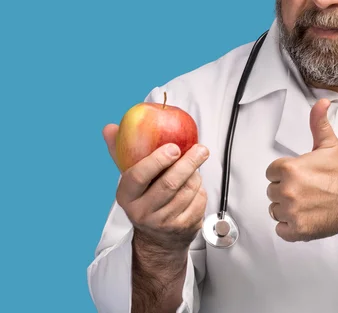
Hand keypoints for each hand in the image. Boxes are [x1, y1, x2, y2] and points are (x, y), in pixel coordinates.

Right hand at [103, 124, 209, 251]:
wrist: (157, 238)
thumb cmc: (145, 196)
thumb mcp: (131, 178)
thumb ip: (121, 151)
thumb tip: (109, 128)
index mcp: (126, 196)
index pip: (138, 176)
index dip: (157, 160)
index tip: (174, 147)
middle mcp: (142, 212)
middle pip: (169, 183)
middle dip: (188, 163)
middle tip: (200, 149)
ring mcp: (163, 222)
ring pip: (187, 191)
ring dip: (196, 174)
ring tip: (196, 166)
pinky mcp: (182, 228)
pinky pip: (198, 201)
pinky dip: (201, 189)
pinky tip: (196, 186)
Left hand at [265, 99, 337, 241]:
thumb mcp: (330, 145)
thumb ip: (318, 123)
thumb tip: (321, 103)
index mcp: (291, 169)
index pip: (271, 172)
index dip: (285, 173)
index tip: (300, 175)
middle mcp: (288, 191)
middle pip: (272, 191)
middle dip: (286, 190)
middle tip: (307, 189)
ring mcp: (292, 212)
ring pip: (275, 210)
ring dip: (287, 208)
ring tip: (307, 202)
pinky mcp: (298, 230)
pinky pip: (281, 229)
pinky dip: (290, 226)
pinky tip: (305, 216)